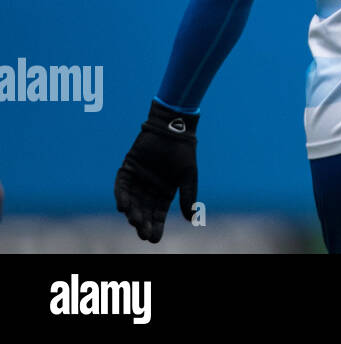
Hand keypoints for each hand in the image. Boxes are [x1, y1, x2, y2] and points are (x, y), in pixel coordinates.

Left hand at [114, 100, 199, 241]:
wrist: (173, 129)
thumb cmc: (183, 152)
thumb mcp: (188, 177)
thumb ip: (187, 197)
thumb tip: (191, 219)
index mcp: (164, 192)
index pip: (158, 214)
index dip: (156, 226)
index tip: (154, 239)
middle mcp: (149, 189)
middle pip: (143, 210)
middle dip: (143, 223)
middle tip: (143, 233)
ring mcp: (137, 180)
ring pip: (132, 201)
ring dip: (132, 212)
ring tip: (134, 221)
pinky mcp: (127, 169)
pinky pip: (122, 186)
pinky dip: (121, 196)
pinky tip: (123, 206)